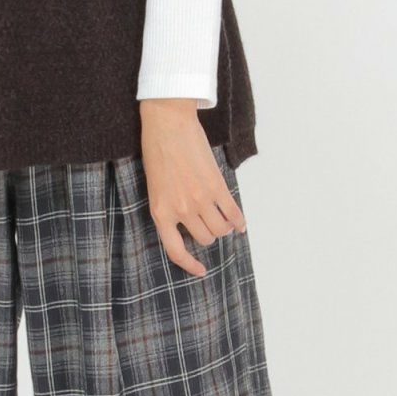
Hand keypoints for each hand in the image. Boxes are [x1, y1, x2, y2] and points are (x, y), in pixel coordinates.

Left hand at [138, 98, 245, 277]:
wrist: (167, 124)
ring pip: (220, 229)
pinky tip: (241, 224)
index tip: (201, 270)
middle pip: (204, 238)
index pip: (175, 250)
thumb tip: (189, 225)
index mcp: (160, 212)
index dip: (189, 265)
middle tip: (209, 226)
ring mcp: (200, 199)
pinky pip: (233, 212)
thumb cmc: (157, 152)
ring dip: (224, 228)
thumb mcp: (155, 186)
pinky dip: (239, 221)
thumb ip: (169, 207)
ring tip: (223, 222)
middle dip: (208, 235)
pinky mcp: (216, 186)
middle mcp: (181, 210)